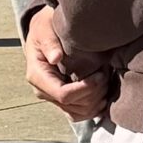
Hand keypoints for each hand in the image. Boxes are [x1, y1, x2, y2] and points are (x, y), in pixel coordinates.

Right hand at [23, 4, 108, 120]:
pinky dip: (93, 108)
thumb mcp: (45, 29)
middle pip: (73, 105)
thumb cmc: (45, 29)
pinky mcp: (61, 100)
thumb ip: (50, 43)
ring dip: (96, 101)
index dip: (85, 89)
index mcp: (37, 76)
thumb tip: (55, 57)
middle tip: (106, 74)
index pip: (63, 94)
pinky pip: (78, 114)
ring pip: (78, 113)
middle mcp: (43, 91)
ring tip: (105, 82)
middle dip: (94, 93)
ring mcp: (52, 98)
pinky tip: (102, 95)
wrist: (43, 33)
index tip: (100, 74)